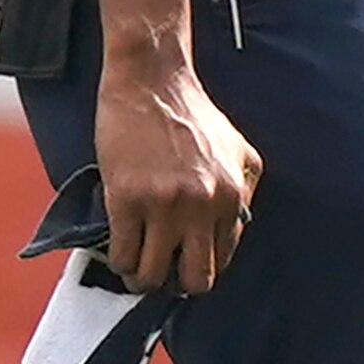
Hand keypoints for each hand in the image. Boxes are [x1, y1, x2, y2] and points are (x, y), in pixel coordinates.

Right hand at [92, 49, 262, 290]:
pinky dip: (120, 262)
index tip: (185, 264)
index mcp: (231, 197)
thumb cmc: (192, 112)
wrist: (153, 80)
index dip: (201, 267)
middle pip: (195, 279)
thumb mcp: (239, 149)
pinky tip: (119, 252)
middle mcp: (202, 207)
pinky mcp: (126, 199)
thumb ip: (244, 190)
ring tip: (136, 268)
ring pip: (153, 275)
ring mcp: (163, 206)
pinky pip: (123, 254)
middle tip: (163, 273)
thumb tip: (235, 228)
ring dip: (143, 279)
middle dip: (177, 284)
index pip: (222, 260)